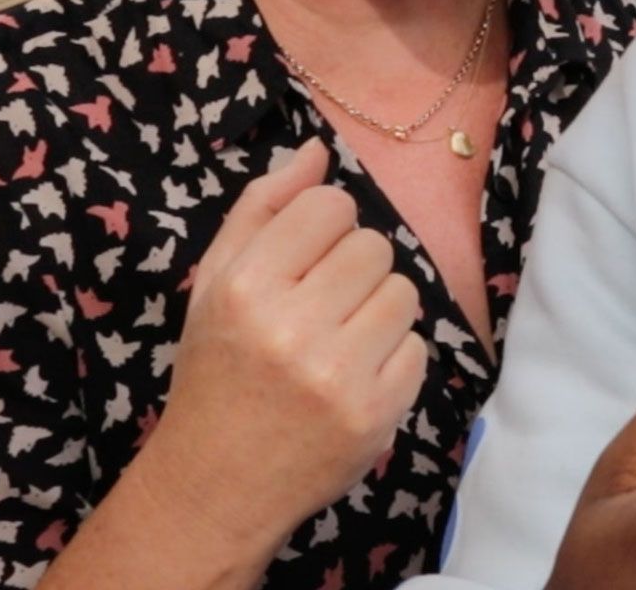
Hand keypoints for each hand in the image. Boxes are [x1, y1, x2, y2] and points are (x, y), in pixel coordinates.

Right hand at [125, 138, 426, 559]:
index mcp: (247, 287)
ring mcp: (340, 375)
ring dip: (378, 310)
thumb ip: (264, 208)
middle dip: (352, 270)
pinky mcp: (377, 415)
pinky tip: (353, 379)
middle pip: (375, 245)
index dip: (323, 229)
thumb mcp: (216, 283)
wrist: (216, 485)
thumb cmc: (218, 370)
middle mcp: (293, 328)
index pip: (331, 206)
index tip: (302, 263)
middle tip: (318, 308)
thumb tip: (317, 149)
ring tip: (337, 342)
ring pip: (403, 291)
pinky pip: (418, 347)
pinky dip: (393, 359)